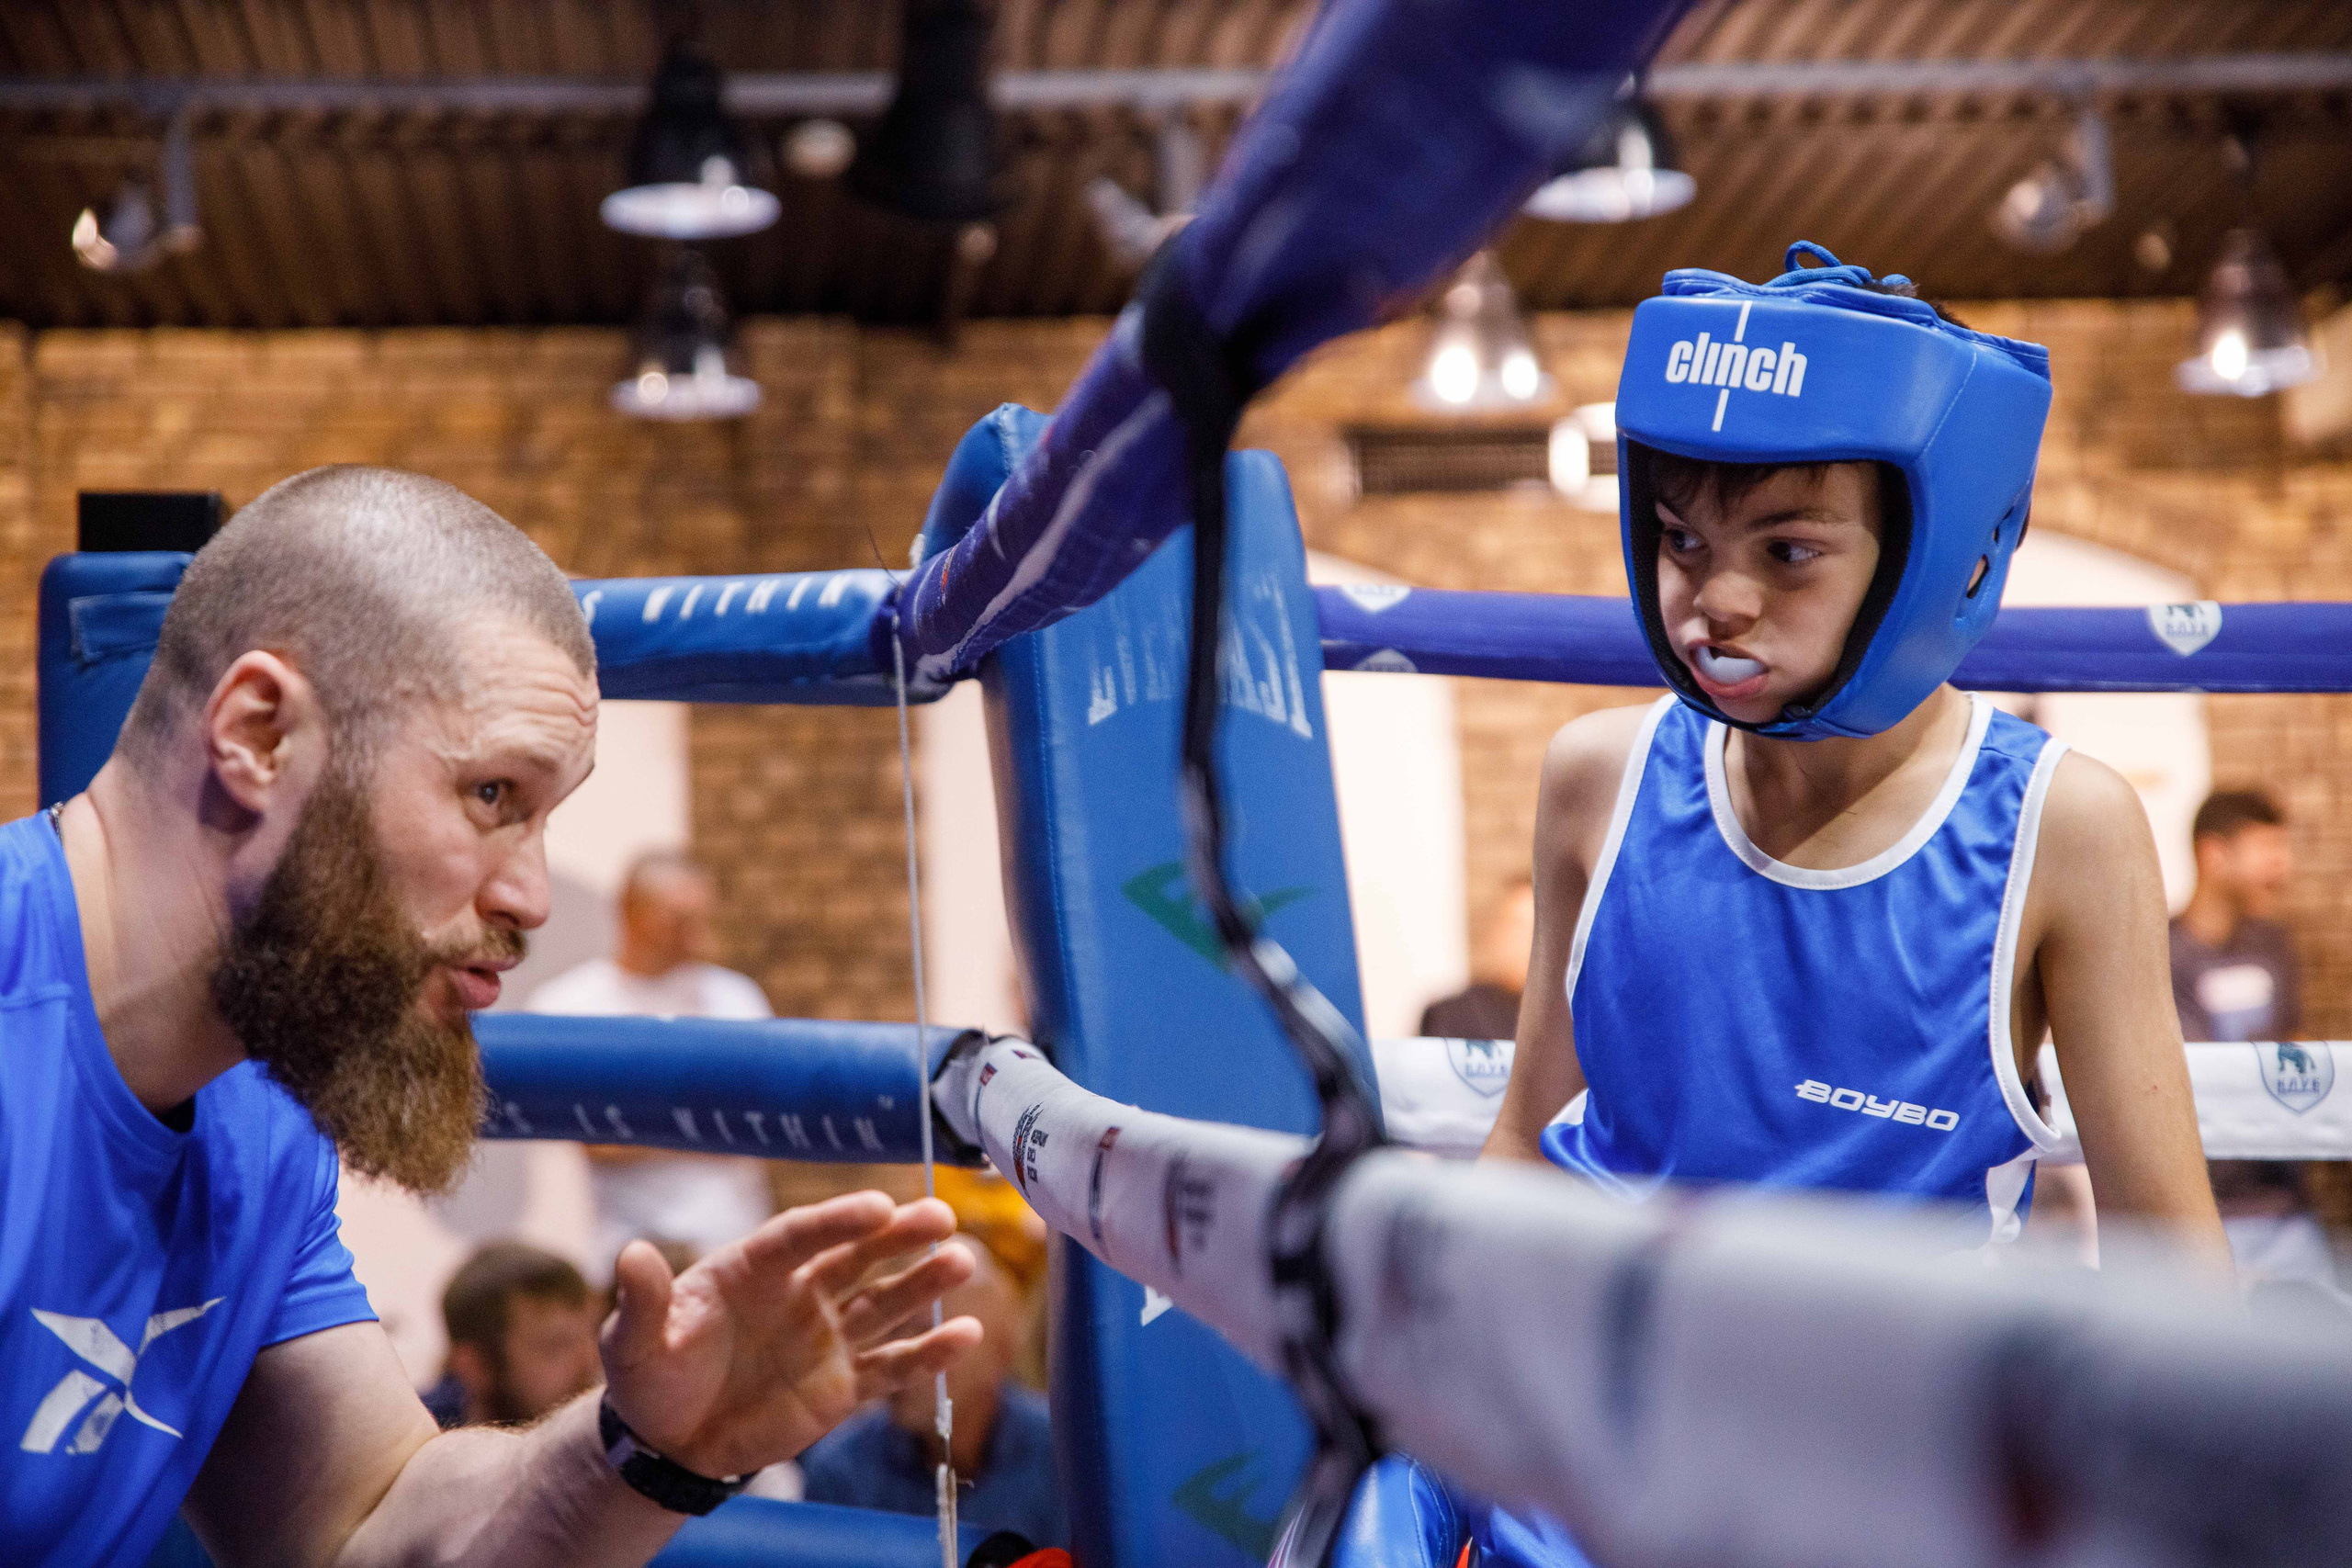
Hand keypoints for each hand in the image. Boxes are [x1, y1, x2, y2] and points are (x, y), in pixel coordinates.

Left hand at [600, 1191, 981, 1477]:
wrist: (670, 1442)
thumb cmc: (651, 1378)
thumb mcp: (634, 1341)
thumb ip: (643, 1300)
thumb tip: (631, 1255)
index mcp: (754, 1269)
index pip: (803, 1236)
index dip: (840, 1221)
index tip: (879, 1207)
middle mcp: (800, 1294)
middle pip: (857, 1257)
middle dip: (900, 1236)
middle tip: (942, 1217)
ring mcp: (827, 1338)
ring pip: (885, 1304)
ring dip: (924, 1284)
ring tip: (961, 1262)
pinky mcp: (843, 1386)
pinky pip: (892, 1366)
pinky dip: (929, 1354)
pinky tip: (966, 1336)